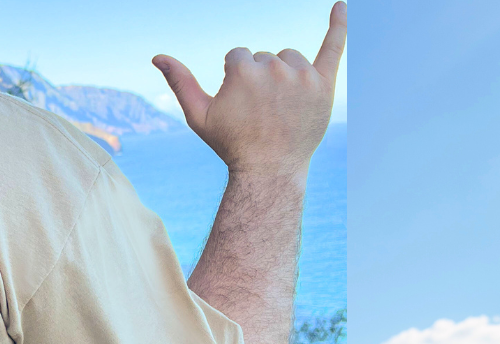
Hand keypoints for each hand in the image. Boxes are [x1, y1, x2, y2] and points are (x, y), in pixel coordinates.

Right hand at [153, 2, 346, 177]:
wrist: (269, 172)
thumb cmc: (232, 144)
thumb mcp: (199, 116)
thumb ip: (180, 82)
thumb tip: (157, 56)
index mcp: (244, 70)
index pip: (238, 57)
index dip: (235, 81)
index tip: (241, 108)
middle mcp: (275, 68)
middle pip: (264, 57)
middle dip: (260, 80)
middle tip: (263, 114)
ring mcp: (302, 76)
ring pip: (289, 58)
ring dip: (284, 74)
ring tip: (282, 107)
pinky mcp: (323, 85)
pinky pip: (333, 47)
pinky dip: (339, 24)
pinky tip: (342, 5)